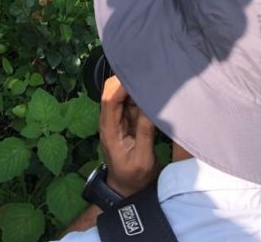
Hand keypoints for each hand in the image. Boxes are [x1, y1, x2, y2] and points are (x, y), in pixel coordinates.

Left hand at [99, 76, 157, 197]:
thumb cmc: (133, 176)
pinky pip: (131, 102)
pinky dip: (139, 94)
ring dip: (134, 86)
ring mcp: (118, 120)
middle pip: (112, 92)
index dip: (121, 86)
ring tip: (151, 78)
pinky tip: (150, 89)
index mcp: (109, 130)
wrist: (127, 188)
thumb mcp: (142, 158)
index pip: (109, 100)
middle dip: (126, 80)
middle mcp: (110, 121)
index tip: (138, 75)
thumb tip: (149, 106)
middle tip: (147, 73)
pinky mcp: (126, 121)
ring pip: (122, 94)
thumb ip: (145, 132)